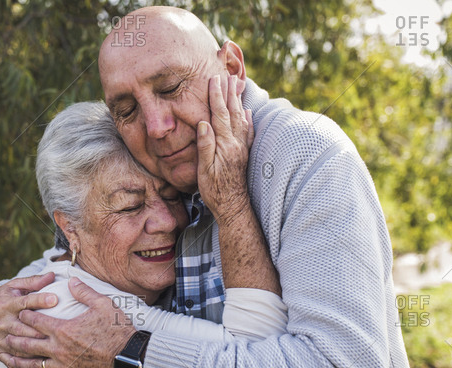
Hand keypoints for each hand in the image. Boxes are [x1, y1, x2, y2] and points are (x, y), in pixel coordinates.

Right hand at [0, 273, 56, 360]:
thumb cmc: (4, 297)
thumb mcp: (15, 286)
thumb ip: (33, 281)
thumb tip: (52, 275)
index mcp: (6, 304)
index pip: (25, 302)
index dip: (40, 300)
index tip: (55, 299)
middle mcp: (1, 322)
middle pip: (24, 328)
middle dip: (41, 330)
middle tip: (62, 333)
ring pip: (20, 347)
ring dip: (37, 351)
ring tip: (57, 353)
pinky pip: (13, 361)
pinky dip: (27, 366)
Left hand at [4, 277, 135, 367]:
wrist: (128, 357)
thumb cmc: (116, 329)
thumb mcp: (103, 304)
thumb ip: (84, 292)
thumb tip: (72, 280)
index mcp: (63, 329)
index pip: (36, 321)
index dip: (26, 315)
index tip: (20, 312)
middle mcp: (58, 348)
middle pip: (29, 344)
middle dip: (15, 339)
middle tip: (6, 335)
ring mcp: (64, 365)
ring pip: (35, 365)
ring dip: (20, 362)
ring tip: (10, 359)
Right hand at [196, 74, 254, 224]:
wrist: (233, 207)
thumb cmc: (215, 191)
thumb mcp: (204, 170)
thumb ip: (205, 146)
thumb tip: (203, 123)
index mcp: (224, 145)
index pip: (219, 115)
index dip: (216, 97)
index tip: (214, 80)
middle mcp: (236, 144)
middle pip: (232, 113)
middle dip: (229, 93)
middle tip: (228, 76)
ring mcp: (242, 148)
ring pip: (241, 119)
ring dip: (238, 102)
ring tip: (237, 87)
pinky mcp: (244, 154)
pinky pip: (248, 132)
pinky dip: (247, 119)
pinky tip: (247, 112)